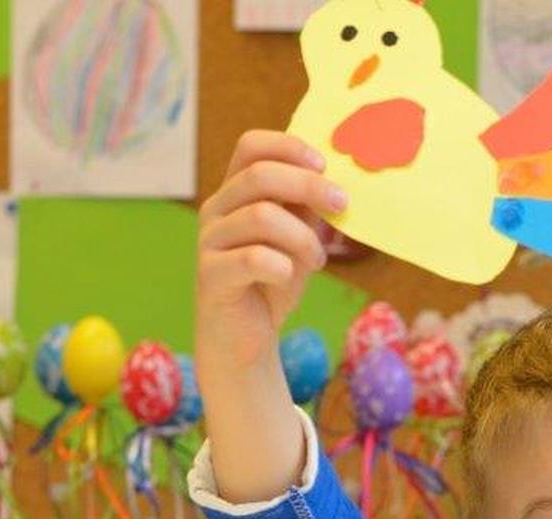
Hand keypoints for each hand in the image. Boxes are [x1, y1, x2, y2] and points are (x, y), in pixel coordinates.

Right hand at [197, 130, 347, 373]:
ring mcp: (210, 241)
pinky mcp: (211, 275)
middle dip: (309, 186)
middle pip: (260, 175)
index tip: (324, 165)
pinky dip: (282, 266)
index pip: (250, 146)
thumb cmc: (272, 283)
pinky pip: (252, 258)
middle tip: (342, 205)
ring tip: (317, 261)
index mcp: (236, 193)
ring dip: (303, 237)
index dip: (288, 146)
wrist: (245, 339)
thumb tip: (335, 182)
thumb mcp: (297, 238)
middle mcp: (217, 209)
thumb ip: (306, 208)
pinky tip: (289, 277)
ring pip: (262, 216)